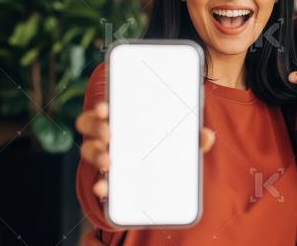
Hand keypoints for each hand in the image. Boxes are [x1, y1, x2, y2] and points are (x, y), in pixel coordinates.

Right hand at [76, 102, 215, 199]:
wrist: (160, 178)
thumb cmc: (165, 144)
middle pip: (89, 125)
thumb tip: (208, 136)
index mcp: (122, 117)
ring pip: (88, 151)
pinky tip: (104, 188)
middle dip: (96, 128)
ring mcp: (103, 156)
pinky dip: (99, 185)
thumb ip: (192, 136)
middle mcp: (107, 134)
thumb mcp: (179, 138)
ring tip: (107, 162)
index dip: (100, 107)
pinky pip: (97, 181)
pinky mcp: (106, 179)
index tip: (105, 108)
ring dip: (95, 155)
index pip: (103, 108)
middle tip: (109, 134)